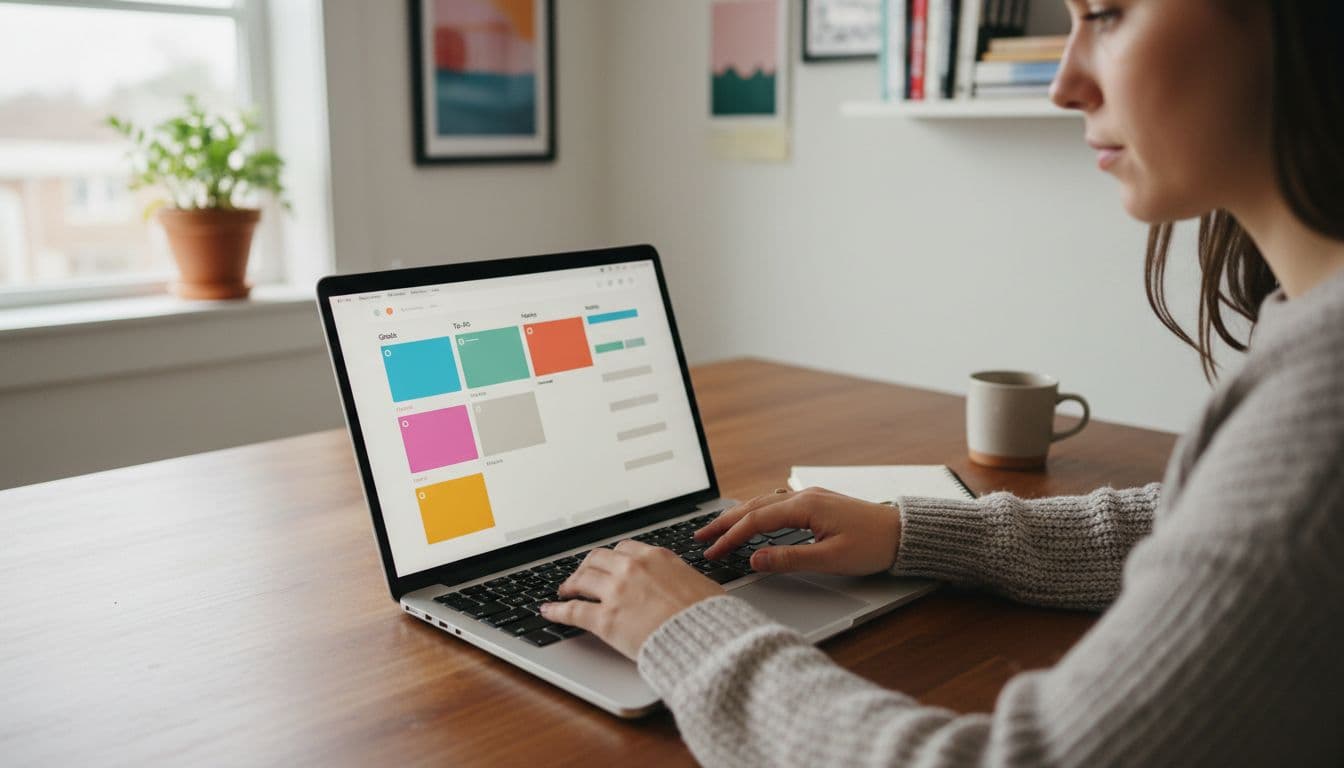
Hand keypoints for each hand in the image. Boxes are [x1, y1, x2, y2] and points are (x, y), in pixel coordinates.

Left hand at [540, 540, 724, 659]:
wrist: (704, 638)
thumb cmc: (709, 616)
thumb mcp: (700, 583)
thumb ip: (680, 577)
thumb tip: (682, 582)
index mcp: (655, 557)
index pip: (623, 549)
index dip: (610, 558)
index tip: (606, 564)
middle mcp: (632, 568)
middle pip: (597, 559)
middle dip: (586, 567)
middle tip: (581, 576)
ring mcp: (616, 593)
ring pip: (582, 580)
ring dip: (570, 584)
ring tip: (564, 591)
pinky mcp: (605, 620)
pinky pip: (573, 611)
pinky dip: (557, 610)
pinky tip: (549, 611)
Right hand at [696, 487, 902, 575]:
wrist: (903, 533)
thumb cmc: (873, 546)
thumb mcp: (831, 559)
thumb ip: (789, 559)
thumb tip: (755, 559)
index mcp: (805, 507)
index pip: (755, 521)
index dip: (730, 538)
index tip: (711, 553)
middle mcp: (803, 496)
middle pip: (753, 507)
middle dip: (724, 522)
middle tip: (700, 537)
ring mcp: (809, 497)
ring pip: (763, 503)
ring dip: (738, 516)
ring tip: (717, 529)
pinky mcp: (816, 502)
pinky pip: (776, 504)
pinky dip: (757, 512)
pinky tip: (753, 519)